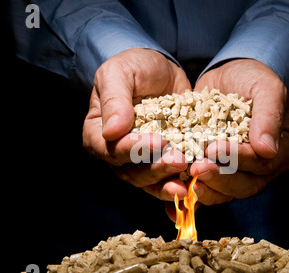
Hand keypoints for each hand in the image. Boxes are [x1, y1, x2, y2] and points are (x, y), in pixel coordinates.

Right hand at [82, 48, 191, 198]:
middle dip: (155, 169)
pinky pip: (165, 180)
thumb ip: (114, 98)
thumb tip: (111, 132)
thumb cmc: (135, 67)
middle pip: (129, 171)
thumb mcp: (120, 72)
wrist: (161, 71)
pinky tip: (190, 188)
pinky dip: (176, 186)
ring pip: (148, 181)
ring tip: (187, 174)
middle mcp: (115, 152)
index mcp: (97, 131)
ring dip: (166, 181)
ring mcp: (138, 160)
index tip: (159, 141)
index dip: (132, 149)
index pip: (109, 149)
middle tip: (179, 159)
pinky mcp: (160, 162)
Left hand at [188, 59, 288, 204]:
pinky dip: (194, 194)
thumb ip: (269, 115)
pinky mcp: (219, 173)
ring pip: (226, 192)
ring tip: (187, 180)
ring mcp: (240, 173)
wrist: (230, 77)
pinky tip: (176, 193)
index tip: (214, 149)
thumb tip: (267, 150)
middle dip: (220, 179)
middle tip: (197, 168)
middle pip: (245, 185)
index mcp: (283, 150)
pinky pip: (208, 190)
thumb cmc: (253, 79)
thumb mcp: (266, 87)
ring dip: (206, 189)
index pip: (262, 163)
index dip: (238, 159)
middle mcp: (264, 168)